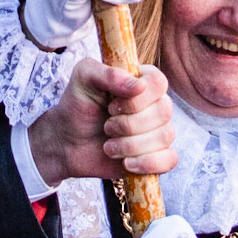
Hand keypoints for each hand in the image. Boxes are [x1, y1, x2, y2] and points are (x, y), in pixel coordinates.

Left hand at [26, 59, 175, 187]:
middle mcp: (154, 103)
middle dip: (128, 124)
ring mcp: (158, 129)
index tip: (111, 105)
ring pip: (164, 136)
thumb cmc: (78, 104)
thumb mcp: (83, 78)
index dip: (137, 99)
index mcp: (141, 79)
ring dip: (131, 145)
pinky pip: (169, 159)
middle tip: (106, 126)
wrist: (68, 142)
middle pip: (163, 111)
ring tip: (109, 146)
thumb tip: (139, 86)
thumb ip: (108, 74)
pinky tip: (126, 163)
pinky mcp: (157, 155)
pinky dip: (147, 163)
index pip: (159, 83)